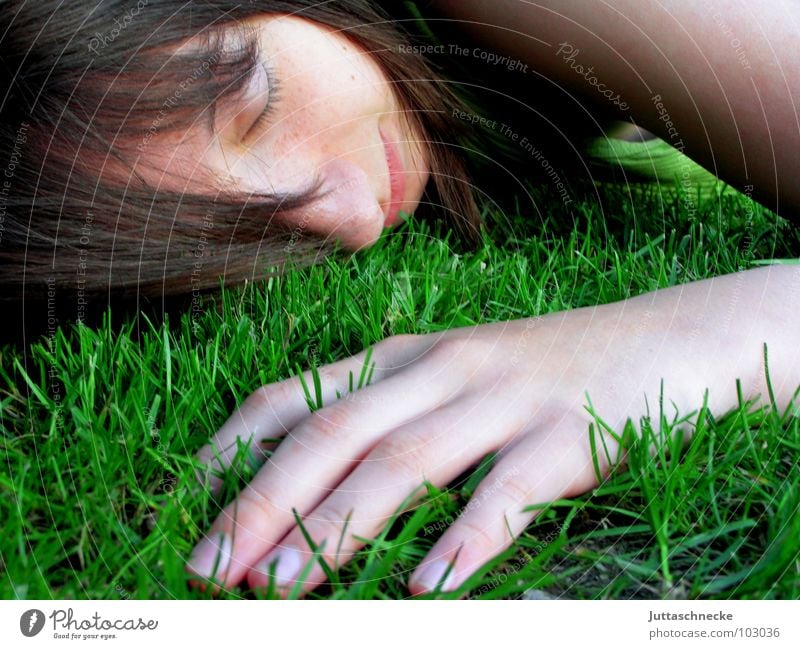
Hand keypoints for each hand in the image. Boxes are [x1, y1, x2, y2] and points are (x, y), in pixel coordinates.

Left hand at [184, 268, 793, 595]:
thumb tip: (308, 483)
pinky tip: (426, 586)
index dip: (234, 450)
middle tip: (211, 568)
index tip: (187, 507)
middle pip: (336, 434)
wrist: (655, 342)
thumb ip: (386, 413)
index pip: (298, 397)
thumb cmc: (535, 370)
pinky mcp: (566, 438)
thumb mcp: (450, 376)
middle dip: (264, 502)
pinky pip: (507, 493)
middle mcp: (443, 370)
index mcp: (404, 356)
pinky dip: (464, 539)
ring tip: (283, 590)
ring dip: (339, 527)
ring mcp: (504, 401)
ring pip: (405, 461)